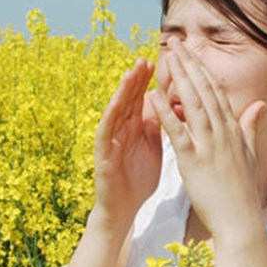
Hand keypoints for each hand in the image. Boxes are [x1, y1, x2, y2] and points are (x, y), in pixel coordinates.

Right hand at [92, 58, 161, 232]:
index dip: (150, 81)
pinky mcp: (103, 154)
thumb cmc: (138, 178)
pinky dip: (111, 116)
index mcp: (135, 127)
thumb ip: (156, 125)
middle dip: (137, 79)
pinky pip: (106, 131)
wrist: (124, 208)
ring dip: (123, 91)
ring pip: (117, 109)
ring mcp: (110, 139)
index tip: (160, 62)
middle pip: (129, 99)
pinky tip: (117, 103)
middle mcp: (121, 129)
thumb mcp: (153, 147)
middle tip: (145, 58)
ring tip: (131, 72)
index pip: (142, 98)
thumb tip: (164, 103)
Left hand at [149, 38, 266, 238]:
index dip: (202, 69)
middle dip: (190, 64)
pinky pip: (178, 132)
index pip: (216, 91)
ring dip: (179, 78)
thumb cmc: (241, 190)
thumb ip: (250, 126)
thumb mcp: (248, 153)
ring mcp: (209, 145)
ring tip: (167, 57)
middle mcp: (222, 132)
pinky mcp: (194, 161)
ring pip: (193, 104)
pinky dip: (165, 112)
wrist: (240, 221)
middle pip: (204, 90)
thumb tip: (260, 104)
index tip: (191, 52)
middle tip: (176, 43)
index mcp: (232, 129)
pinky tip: (152, 95)